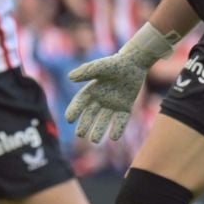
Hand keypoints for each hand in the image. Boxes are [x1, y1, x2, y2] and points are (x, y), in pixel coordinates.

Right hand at [63, 25, 174, 143]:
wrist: (134, 63)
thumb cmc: (116, 63)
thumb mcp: (100, 66)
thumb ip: (86, 71)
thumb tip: (70, 77)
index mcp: (92, 90)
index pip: (80, 102)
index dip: (74, 110)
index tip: (69, 119)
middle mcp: (100, 99)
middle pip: (90, 115)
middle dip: (85, 125)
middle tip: (80, 134)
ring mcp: (113, 104)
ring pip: (104, 120)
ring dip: (99, 130)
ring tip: (94, 140)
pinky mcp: (125, 107)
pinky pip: (120, 120)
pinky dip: (117, 128)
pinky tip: (114, 137)